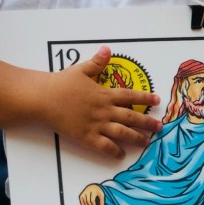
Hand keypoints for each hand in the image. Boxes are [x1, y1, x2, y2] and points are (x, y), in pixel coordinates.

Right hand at [41, 47, 161, 156]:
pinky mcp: (86, 137)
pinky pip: (104, 146)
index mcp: (105, 94)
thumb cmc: (61, 83)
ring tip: (147, 142)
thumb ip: (97, 62)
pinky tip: (121, 154)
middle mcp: (104, 110)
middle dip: (147, 122)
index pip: (130, 96)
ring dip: (136, 138)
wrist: (44, 99)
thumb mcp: (81, 69)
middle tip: (159, 127)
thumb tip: (107, 49)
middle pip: (131, 117)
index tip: (157, 101)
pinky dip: (114, 151)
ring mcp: (96, 124)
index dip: (145, 98)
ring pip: (122, 133)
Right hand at [79, 184, 104, 204]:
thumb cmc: (97, 191)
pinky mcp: (81, 195)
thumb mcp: (101, 194)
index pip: (92, 199)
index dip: (93, 204)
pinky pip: (81, 201)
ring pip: (84, 202)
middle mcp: (87, 191)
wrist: (92, 186)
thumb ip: (102, 200)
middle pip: (88, 201)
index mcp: (93, 190)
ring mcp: (83, 193)